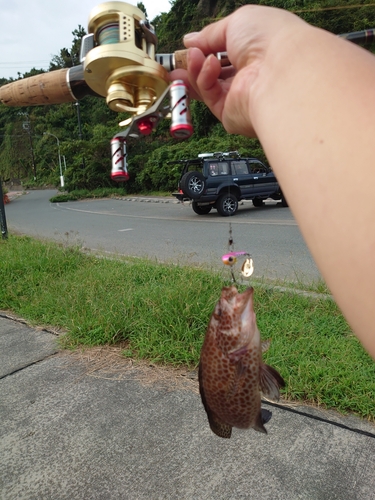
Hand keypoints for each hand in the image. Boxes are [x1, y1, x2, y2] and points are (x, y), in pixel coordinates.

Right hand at [170, 5, 306, 135]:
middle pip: (214, 73)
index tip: (188, 47)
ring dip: (196, 69)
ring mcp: (240, 96)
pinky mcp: (231, 113)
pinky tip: (208, 65)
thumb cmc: (270, 40)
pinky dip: (205, 80)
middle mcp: (249, 75)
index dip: (205, 50)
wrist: (281, 70)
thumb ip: (210, 34)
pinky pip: (209, 96)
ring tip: (192, 56)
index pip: (225, 52)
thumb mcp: (236, 22)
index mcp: (256, 51)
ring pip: (207, 86)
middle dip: (193, 65)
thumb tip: (191, 40)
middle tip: (176, 60)